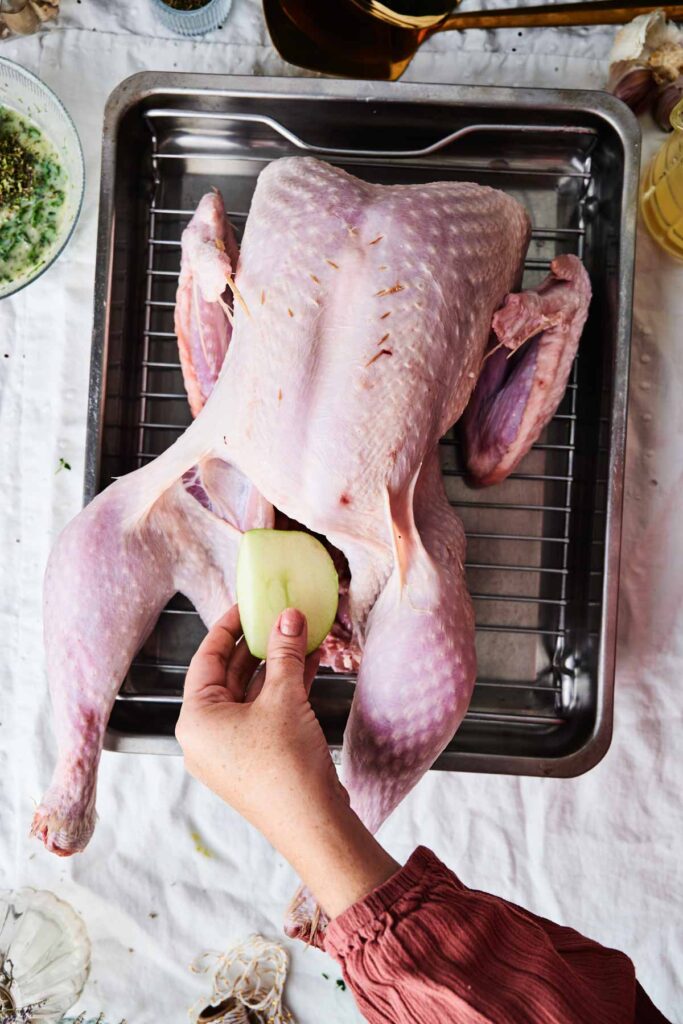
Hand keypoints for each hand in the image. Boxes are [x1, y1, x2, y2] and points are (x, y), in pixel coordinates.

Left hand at [176, 605, 398, 917]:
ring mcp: (231, 749)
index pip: (207, 658)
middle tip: (281, 616)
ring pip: (251, 694)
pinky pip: (265, 713)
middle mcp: (206, 735)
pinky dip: (285, 689)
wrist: (312, 825)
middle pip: (230, 675)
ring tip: (303, 634)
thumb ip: (285, 652)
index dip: (229, 626)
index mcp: (196, 719)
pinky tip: (310, 663)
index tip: (248, 604)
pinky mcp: (256, 758)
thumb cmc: (285, 766)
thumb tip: (289, 615)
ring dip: (278, 665)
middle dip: (260, 644)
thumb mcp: (285, 698)